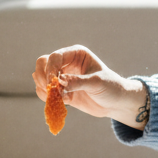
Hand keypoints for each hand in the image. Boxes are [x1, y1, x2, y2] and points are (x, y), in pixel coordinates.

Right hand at [33, 45, 149, 127]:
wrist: (116, 103)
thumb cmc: (111, 87)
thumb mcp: (97, 83)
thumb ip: (78, 82)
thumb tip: (60, 82)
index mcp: (76, 54)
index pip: (55, 57)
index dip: (50, 69)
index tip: (52, 84)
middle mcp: (67, 62)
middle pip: (42, 63)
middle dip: (43, 77)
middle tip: (50, 90)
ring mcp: (62, 76)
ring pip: (40, 78)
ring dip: (45, 89)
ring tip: (61, 98)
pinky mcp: (61, 90)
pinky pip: (45, 92)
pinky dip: (48, 98)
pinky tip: (63, 102)